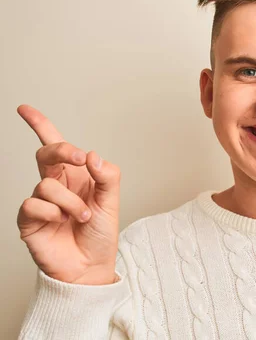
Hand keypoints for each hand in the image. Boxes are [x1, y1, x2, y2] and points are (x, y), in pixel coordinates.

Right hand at [16, 105, 120, 284]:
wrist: (91, 266)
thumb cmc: (99, 233)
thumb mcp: (112, 202)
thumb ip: (107, 175)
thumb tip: (92, 154)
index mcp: (76, 176)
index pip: (56, 146)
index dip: (40, 125)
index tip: (24, 109)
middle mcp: (56, 184)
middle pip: (47, 153)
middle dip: (62, 150)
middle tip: (79, 159)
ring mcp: (41, 201)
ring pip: (46, 183)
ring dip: (70, 201)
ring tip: (82, 216)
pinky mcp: (29, 219)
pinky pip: (34, 203)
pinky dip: (53, 213)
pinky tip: (61, 223)